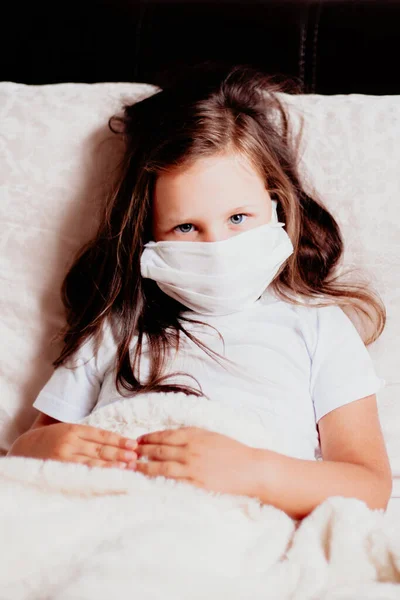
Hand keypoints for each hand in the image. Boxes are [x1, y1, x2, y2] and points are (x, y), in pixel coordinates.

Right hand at [7, 422, 137, 469]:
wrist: (26, 448)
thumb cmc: (52, 439)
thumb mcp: (69, 430)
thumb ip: (88, 435)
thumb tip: (115, 442)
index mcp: (75, 429)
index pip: (102, 434)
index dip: (119, 440)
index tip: (134, 444)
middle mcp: (71, 441)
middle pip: (100, 448)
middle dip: (120, 453)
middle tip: (136, 456)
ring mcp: (65, 456)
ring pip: (94, 461)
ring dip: (113, 464)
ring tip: (129, 466)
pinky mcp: (61, 469)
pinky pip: (83, 472)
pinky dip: (98, 474)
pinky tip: (110, 475)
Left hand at [135, 426, 258, 496]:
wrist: (251, 468)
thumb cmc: (234, 452)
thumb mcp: (212, 436)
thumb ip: (194, 436)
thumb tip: (177, 438)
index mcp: (195, 434)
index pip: (165, 434)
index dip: (149, 437)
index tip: (138, 439)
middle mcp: (190, 447)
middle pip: (159, 448)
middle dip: (141, 450)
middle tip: (127, 452)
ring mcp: (192, 464)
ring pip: (160, 463)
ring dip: (143, 464)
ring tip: (131, 466)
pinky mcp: (195, 480)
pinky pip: (171, 477)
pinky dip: (157, 476)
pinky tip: (148, 478)